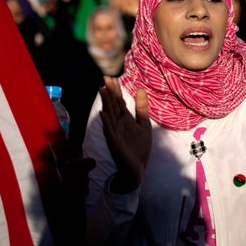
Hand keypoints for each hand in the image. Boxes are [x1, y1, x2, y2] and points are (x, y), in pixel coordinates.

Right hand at [99, 76, 151, 192]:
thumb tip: (141, 89)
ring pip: (109, 114)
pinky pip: (109, 131)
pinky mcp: (114, 143)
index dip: (115, 89)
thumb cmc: (139, 148)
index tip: (112, 77)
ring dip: (106, 103)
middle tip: (105, 77)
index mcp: (125, 119)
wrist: (137, 168)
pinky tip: (103, 114)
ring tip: (102, 90)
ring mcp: (114, 133)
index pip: (119, 101)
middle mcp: (118, 124)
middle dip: (109, 91)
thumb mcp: (144, 125)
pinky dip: (106, 123)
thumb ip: (142, 108)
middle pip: (112, 104)